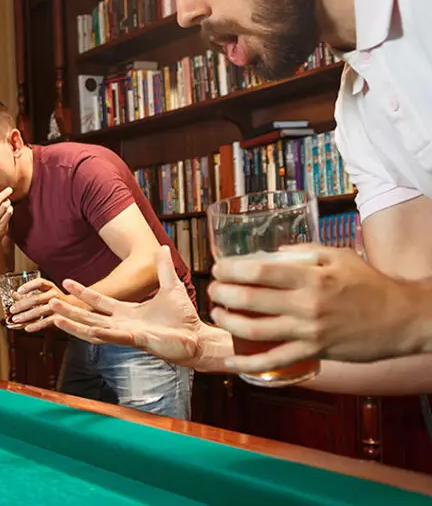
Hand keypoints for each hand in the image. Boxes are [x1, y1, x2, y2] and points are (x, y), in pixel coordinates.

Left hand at [9, 277, 83, 325]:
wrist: (78, 309)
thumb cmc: (57, 301)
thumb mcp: (46, 294)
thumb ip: (30, 294)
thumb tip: (13, 294)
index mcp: (51, 287)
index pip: (40, 283)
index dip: (29, 286)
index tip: (19, 290)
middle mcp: (55, 295)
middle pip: (36, 298)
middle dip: (22, 304)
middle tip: (12, 309)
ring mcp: (59, 306)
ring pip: (40, 311)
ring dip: (26, 316)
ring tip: (16, 319)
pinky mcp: (60, 317)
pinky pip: (46, 322)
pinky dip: (36, 325)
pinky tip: (27, 328)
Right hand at [27, 246, 206, 366]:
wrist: (197, 337)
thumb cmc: (184, 317)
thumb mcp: (171, 286)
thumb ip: (164, 268)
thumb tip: (163, 248)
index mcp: (127, 312)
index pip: (99, 301)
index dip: (83, 292)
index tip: (65, 282)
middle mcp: (122, 324)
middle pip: (89, 317)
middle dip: (70, 310)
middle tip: (50, 302)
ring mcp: (128, 333)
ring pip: (94, 330)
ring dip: (75, 324)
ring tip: (56, 317)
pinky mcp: (137, 340)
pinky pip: (114, 337)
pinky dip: (101, 334)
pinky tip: (88, 329)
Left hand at [209, 244, 419, 372]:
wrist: (403, 318)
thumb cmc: (370, 284)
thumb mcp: (338, 256)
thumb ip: (303, 253)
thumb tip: (271, 254)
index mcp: (311, 276)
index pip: (259, 271)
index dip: (231, 270)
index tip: (219, 269)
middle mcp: (307, 304)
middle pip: (250, 299)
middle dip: (222, 294)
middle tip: (213, 290)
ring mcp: (309, 331)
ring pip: (256, 330)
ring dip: (229, 322)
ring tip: (218, 314)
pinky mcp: (314, 352)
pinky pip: (274, 361)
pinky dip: (249, 364)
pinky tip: (231, 362)